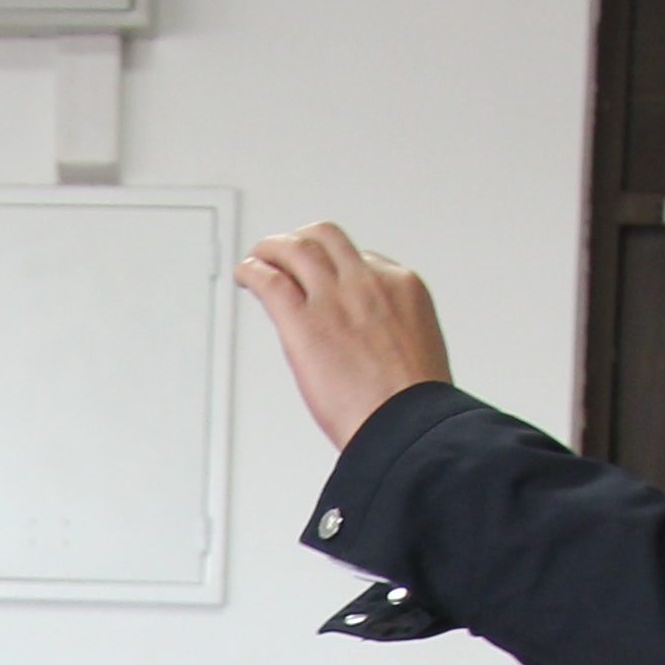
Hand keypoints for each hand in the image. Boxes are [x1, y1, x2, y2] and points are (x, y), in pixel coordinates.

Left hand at [237, 221, 452, 449]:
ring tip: (259, 257)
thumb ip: (392, 330)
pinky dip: (252, 271)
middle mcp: (367, 283)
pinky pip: (269, 281)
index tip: (325, 278)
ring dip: (271, 248)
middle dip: (302, 241)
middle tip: (286, 253)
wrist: (405, 426)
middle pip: (326, 239)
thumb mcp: (419, 349)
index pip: (363, 259)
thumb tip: (372, 339)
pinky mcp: (303, 322)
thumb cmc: (413, 405)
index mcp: (402, 287)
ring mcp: (334, 299)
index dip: (338, 267)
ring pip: (296, 249)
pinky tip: (245, 275)